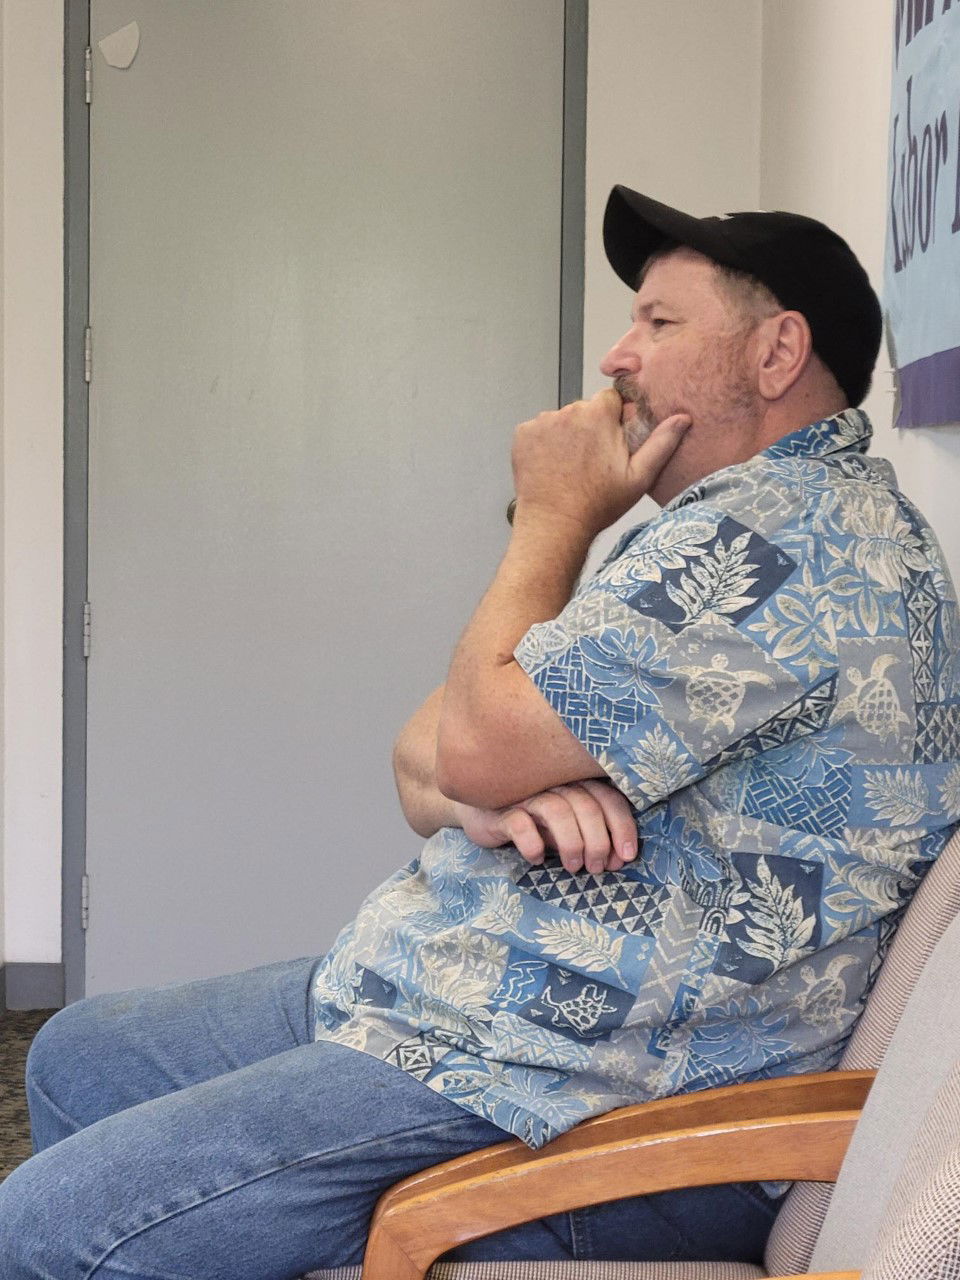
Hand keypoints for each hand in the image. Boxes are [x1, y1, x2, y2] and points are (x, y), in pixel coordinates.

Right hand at [453, 779, 637, 874]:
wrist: (482, 814)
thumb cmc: (533, 822)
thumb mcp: (568, 829)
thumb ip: (591, 838)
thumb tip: (618, 860)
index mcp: (576, 784)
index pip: (608, 798)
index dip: (622, 827)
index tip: (627, 857)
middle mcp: (554, 784)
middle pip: (586, 805)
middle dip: (598, 841)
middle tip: (596, 868)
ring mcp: (527, 795)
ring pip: (557, 810)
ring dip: (571, 843)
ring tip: (573, 867)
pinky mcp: (501, 811)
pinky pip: (520, 824)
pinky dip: (533, 843)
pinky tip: (536, 859)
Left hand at [511, 389, 689, 537]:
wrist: (555, 525)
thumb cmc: (597, 504)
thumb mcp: (639, 477)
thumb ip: (661, 443)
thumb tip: (682, 419)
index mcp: (599, 414)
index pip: (610, 399)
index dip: (613, 420)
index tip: (611, 442)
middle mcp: (568, 411)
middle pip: (584, 409)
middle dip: (590, 428)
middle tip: (592, 461)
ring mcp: (542, 422)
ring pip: (561, 420)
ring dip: (566, 435)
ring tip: (571, 467)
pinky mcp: (523, 435)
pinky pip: (539, 431)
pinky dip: (544, 444)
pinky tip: (552, 466)